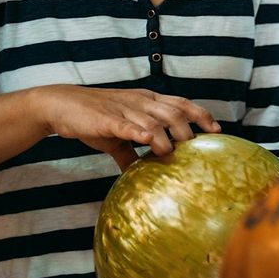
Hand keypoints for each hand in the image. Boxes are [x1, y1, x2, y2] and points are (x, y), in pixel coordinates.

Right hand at [33, 85, 220, 170]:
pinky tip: (148, 141)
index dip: (201, 115)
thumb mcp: (118, 135)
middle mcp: (141, 102)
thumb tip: (140, 176)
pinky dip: (138, 132)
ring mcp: (124, 109)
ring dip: (166, 136)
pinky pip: (125, 125)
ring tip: (172, 152)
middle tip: (196, 148)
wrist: (61, 106)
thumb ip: (132, 152)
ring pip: (153, 119)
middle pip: (173, 111)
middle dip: (188, 129)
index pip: (181, 104)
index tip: (217, 130)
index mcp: (147, 101)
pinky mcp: (105, 119)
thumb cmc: (94, 119)